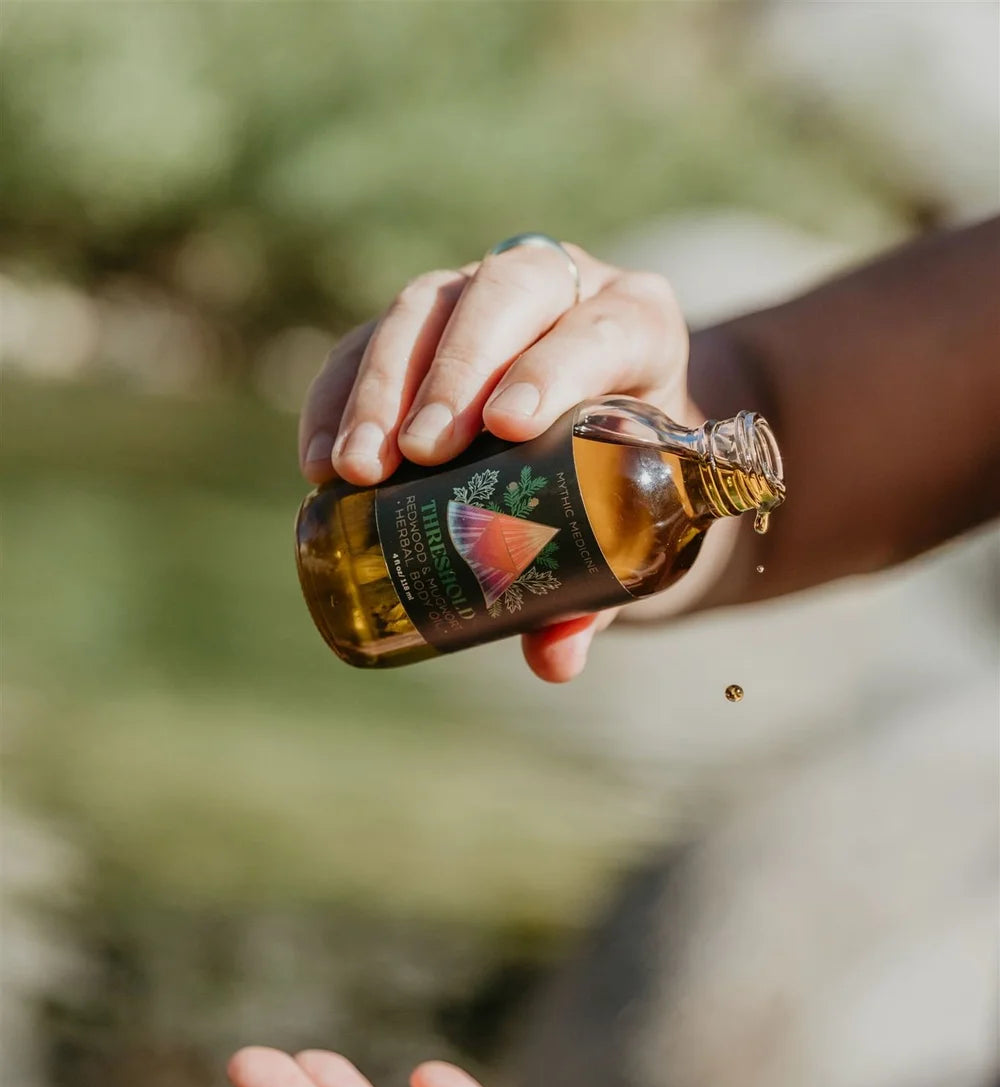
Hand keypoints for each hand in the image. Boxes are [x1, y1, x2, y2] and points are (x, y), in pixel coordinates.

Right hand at [297, 242, 693, 682]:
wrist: (609, 442)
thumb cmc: (626, 488)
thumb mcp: (630, 533)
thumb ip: (596, 594)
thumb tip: (552, 658)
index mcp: (639, 326)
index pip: (602, 327)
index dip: (555, 365)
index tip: (509, 426)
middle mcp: (561, 291)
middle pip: (502, 296)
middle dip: (453, 375)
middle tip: (420, 455)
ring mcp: (481, 297)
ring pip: (425, 307)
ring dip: (382, 386)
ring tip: (358, 471)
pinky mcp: (419, 324)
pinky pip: (364, 341)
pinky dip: (336, 398)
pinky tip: (318, 462)